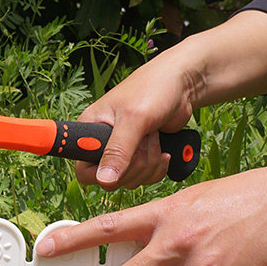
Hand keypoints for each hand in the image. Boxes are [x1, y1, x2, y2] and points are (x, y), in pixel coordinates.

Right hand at [76, 11, 266, 190]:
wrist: (184, 84)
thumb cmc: (153, 89)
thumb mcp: (134, 119)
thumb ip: (118, 150)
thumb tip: (104, 180)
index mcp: (89, 131)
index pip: (82, 169)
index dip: (99, 172)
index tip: (118, 161)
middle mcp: (102, 145)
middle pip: (109, 179)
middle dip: (134, 165)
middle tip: (145, 140)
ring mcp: (122, 153)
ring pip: (128, 181)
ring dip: (148, 164)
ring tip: (155, 138)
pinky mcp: (139, 158)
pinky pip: (143, 179)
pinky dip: (156, 169)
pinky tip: (163, 152)